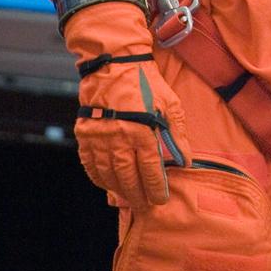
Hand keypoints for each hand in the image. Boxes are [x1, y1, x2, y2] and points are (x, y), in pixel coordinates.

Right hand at [64, 1, 189, 209]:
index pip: (150, 170)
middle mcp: (119, 138)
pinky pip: (90, 163)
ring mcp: (100, 137)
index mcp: (143, 131)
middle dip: (137, 195)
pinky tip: (107, 184)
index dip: (155, 188)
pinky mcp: (85, 134)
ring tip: (128, 199)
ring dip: (118, 190)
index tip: (160, 200)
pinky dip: (98, 177)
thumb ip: (178, 134)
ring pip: (108, 174)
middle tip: (145, 207)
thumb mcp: (170, 104)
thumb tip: (185, 160)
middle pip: (127, 177)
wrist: (114, 63)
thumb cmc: (146, 83)